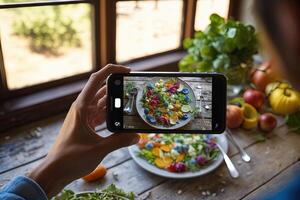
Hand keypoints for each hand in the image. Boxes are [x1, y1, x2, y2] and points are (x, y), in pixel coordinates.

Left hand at [28, 64, 139, 197]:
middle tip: (134, 90)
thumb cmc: (71, 158)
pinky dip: (111, 115)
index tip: (127, 71)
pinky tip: (121, 119)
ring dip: (115, 103)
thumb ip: (120, 141)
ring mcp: (84, 117)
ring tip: (131, 104)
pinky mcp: (85, 126)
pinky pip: (100, 115)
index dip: (111, 71)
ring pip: (102, 104)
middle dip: (117, 88)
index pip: (97, 80)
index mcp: (81, 107)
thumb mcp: (99, 149)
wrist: (55, 171)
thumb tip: (137, 136)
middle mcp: (82, 108)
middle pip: (101, 91)